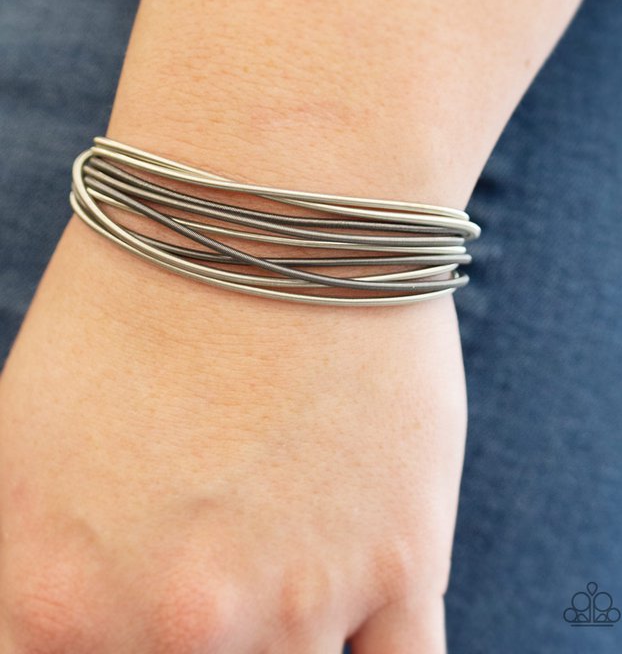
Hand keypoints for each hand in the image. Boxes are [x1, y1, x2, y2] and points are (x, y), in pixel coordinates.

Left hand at [0, 215, 465, 652]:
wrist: (277, 196)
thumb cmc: (145, 296)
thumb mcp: (28, 440)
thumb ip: (45, 569)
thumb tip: (69, 621)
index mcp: (51, 596)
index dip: (104, 639)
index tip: (145, 611)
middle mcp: (171, 625)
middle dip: (194, 633)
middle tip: (219, 556)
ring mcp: (295, 606)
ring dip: (284, 634)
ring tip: (280, 549)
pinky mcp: (401, 566)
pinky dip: (373, 653)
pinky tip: (358, 611)